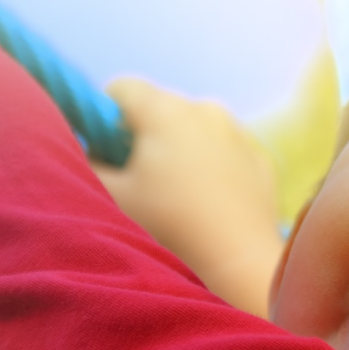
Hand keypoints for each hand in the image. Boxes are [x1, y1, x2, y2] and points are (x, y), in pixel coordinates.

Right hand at [99, 79, 284, 316]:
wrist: (238, 261)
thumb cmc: (168, 226)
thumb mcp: (113, 195)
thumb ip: (89, 163)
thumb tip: (88, 151)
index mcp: (165, 110)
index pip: (121, 88)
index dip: (102, 115)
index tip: (102, 150)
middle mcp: (205, 109)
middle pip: (159, 108)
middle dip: (141, 136)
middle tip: (136, 180)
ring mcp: (238, 132)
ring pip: (194, 129)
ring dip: (178, 150)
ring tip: (174, 196)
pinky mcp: (260, 159)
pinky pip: (224, 151)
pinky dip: (211, 167)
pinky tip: (207, 203)